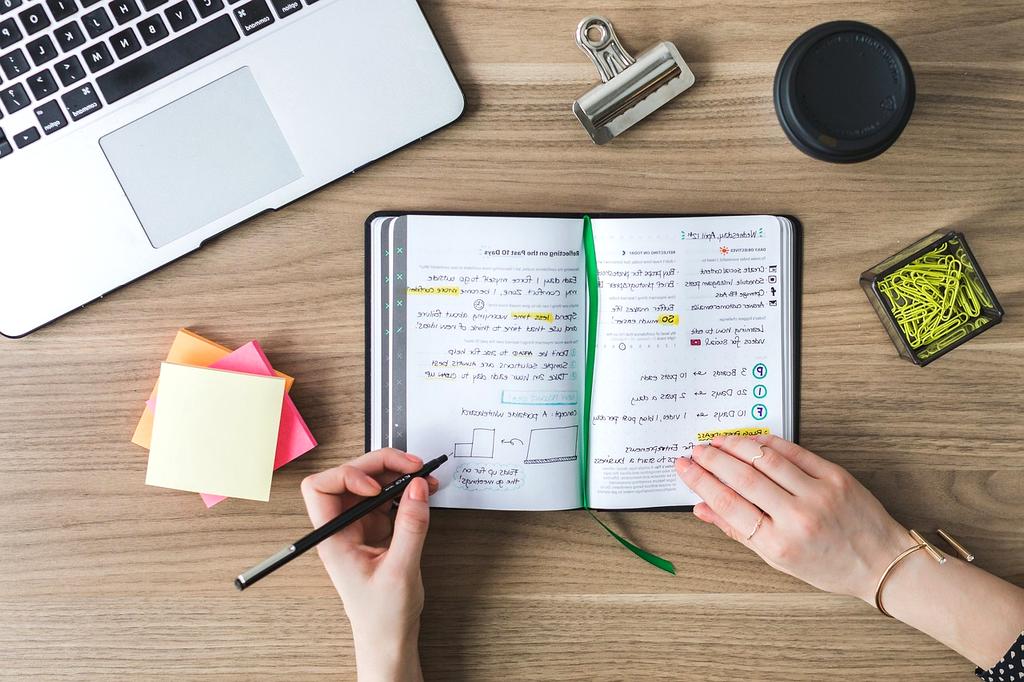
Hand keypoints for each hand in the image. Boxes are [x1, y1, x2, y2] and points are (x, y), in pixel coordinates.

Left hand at [300, 449, 438, 681]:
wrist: (389, 637)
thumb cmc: (382, 615)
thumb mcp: (400, 570)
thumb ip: (411, 526)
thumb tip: (418, 488)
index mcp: (333, 539)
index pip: (322, 488)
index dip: (347, 477)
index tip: (376, 487)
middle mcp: (342, 527)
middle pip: (349, 477)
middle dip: (379, 465)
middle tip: (412, 466)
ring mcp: (359, 526)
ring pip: (370, 482)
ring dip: (395, 473)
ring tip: (423, 476)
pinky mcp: (376, 528)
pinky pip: (387, 497)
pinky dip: (405, 489)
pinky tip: (423, 490)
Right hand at [675, 434, 912, 602]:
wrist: (880, 562)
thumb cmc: (829, 566)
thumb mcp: (777, 559)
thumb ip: (737, 530)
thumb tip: (702, 509)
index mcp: (779, 543)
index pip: (728, 504)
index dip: (701, 482)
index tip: (685, 468)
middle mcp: (797, 517)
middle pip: (742, 478)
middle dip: (712, 460)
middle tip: (696, 450)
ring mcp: (817, 493)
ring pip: (764, 458)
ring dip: (735, 445)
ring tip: (718, 441)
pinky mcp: (834, 475)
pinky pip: (793, 450)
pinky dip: (766, 441)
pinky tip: (750, 440)